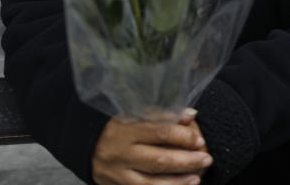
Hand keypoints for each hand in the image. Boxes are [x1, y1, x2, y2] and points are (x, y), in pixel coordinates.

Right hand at [92, 110, 211, 184]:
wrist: (83, 141)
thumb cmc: (115, 124)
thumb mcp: (133, 112)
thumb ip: (161, 114)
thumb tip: (190, 114)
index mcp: (125, 128)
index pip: (161, 132)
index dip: (183, 136)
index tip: (199, 139)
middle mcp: (120, 153)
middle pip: (159, 160)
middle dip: (186, 161)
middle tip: (206, 159)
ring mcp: (116, 173)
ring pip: (150, 183)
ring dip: (177, 182)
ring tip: (196, 179)